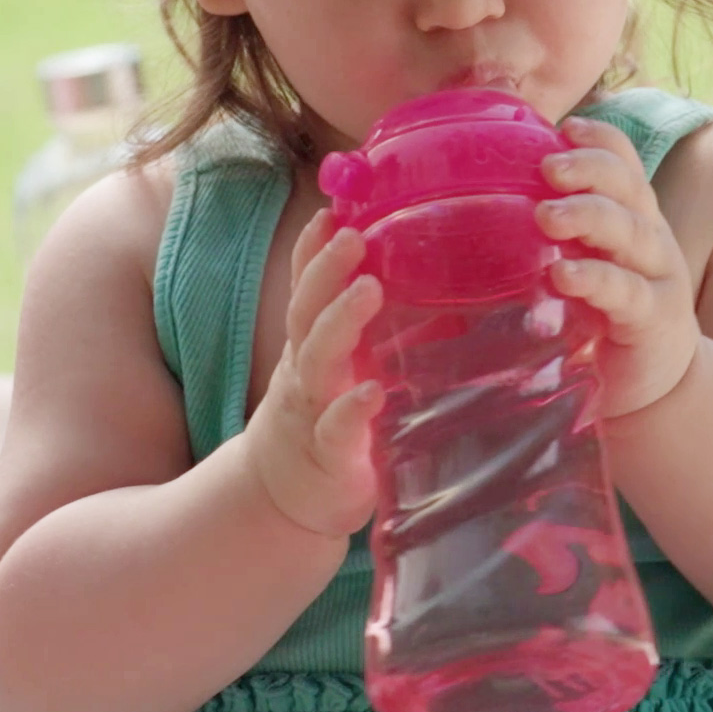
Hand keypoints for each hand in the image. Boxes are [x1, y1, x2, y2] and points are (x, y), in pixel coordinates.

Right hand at [240, 210, 383, 538]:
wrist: (280, 499)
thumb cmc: (322, 421)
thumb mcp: (336, 370)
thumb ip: (369, 332)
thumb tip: (432, 284)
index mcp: (308, 348)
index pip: (306, 290)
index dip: (313, 252)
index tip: (329, 212)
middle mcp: (304, 372)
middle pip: (307, 314)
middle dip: (326, 271)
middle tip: (352, 236)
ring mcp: (311, 412)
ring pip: (317, 362)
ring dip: (340, 322)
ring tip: (370, 289)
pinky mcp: (329, 456)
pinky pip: (337, 429)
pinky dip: (351, 408)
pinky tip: (372, 391)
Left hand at [540, 120, 701, 417]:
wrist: (650, 383)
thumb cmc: (595, 313)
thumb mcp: (572, 264)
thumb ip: (540, 237)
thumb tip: (457, 212)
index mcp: (627, 216)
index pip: (622, 164)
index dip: (600, 141)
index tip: (565, 128)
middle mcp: (647, 238)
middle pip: (628, 188)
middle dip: (589, 170)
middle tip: (547, 167)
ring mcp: (656, 277)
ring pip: (630, 233)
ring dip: (589, 216)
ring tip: (547, 216)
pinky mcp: (654, 319)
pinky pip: (627, 292)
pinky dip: (595, 280)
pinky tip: (564, 275)